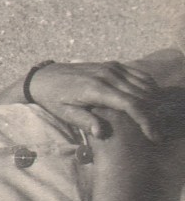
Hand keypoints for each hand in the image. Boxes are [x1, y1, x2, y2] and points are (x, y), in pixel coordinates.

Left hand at [28, 61, 160, 141]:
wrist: (45, 77)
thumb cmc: (53, 99)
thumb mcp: (64, 113)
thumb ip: (84, 121)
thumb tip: (100, 133)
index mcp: (96, 89)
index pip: (131, 104)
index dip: (145, 121)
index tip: (153, 136)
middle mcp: (107, 75)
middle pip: (142, 95)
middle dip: (153, 114)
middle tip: (156, 132)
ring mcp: (112, 68)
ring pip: (144, 84)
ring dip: (153, 101)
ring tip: (154, 120)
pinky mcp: (113, 65)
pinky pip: (139, 74)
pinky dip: (148, 87)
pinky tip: (150, 101)